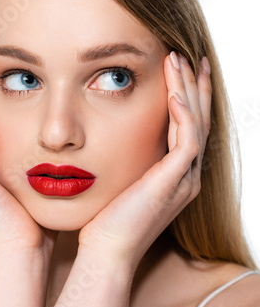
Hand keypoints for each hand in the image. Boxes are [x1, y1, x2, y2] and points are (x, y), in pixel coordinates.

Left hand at [78, 52, 211, 272]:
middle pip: (200, 119)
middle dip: (195, 86)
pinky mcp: (174, 183)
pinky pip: (187, 141)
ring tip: (178, 60)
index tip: (180, 69)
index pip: (190, 125)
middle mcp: (187, 174)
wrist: (106, 249)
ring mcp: (184, 179)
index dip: (189, 96)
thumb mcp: (123, 176)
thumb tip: (117, 130)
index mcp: (176, 172)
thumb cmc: (106, 215)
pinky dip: (183, 115)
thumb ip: (131, 155)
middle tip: (189, 57)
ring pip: (197, 124)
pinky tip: (173, 94)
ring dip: (187, 90)